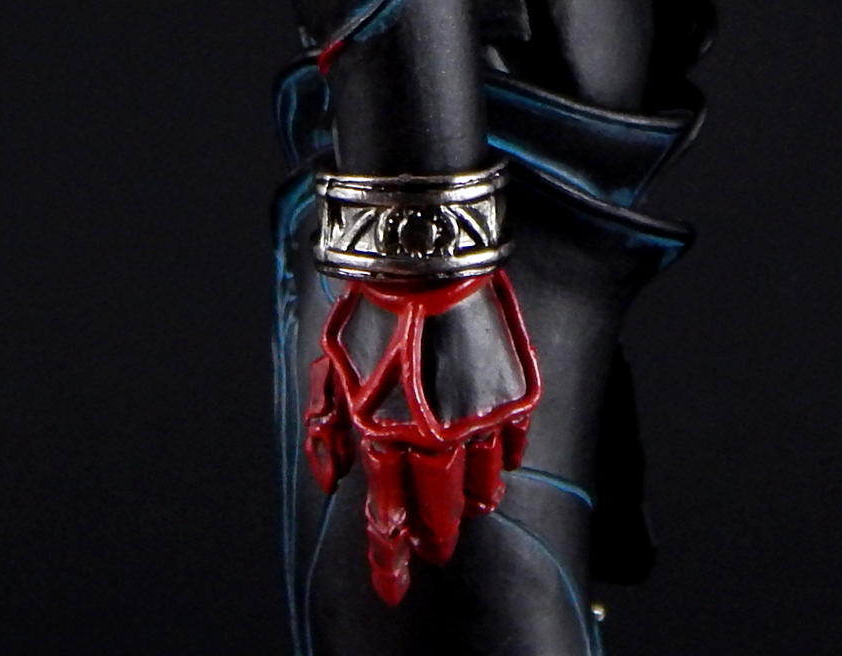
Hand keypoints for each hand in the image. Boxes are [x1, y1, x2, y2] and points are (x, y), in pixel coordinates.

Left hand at [303, 270, 540, 604]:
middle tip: (433, 546)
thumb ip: (328, 429)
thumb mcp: (330, 367)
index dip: (389, 555)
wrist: (423, 258)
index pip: (388, 514)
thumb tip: (331, 481)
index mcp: (386, 434)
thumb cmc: (370, 308)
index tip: (393, 582)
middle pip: (439, 509)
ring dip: (470, 500)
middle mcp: (435, 438)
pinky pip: (513, 444)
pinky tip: (499, 463)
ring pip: (481, 485)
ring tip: (467, 507)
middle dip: (434, 533)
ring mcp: (479, 419)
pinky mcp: (513, 394)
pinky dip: (504, 459)